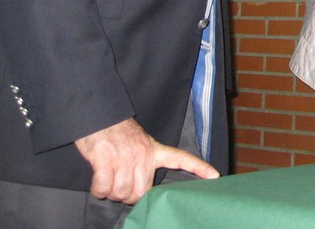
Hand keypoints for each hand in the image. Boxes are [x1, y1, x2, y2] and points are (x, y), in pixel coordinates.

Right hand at [74, 118, 218, 203]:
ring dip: (112, 193)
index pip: (181, 158)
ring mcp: (125, 158)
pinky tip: (99, 184)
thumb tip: (142, 190)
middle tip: (122, 189)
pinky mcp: (106, 160)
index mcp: (154, 149)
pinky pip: (104, 188)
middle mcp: (142, 154)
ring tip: (109, 183)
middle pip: (141, 192)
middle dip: (129, 197)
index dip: (198, 168)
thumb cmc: (118, 133)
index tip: (215, 175)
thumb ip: (146, 162)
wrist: (99, 118)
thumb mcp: (141, 142)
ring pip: (121, 192)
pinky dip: (99, 190)